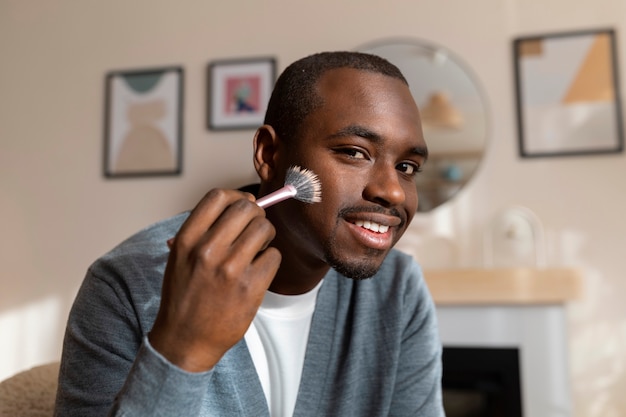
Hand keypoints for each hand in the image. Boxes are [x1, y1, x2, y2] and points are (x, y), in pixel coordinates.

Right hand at [148, 189, 280, 371]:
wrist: (185, 339)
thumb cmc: (185, 295)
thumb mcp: (180, 257)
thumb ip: (205, 229)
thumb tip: (243, 201)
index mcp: (187, 239)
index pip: (218, 196)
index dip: (237, 196)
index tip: (243, 205)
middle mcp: (207, 250)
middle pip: (246, 208)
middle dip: (256, 215)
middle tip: (254, 230)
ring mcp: (230, 269)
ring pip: (264, 229)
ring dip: (266, 237)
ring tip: (257, 251)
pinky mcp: (250, 287)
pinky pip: (274, 256)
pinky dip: (270, 261)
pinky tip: (258, 272)